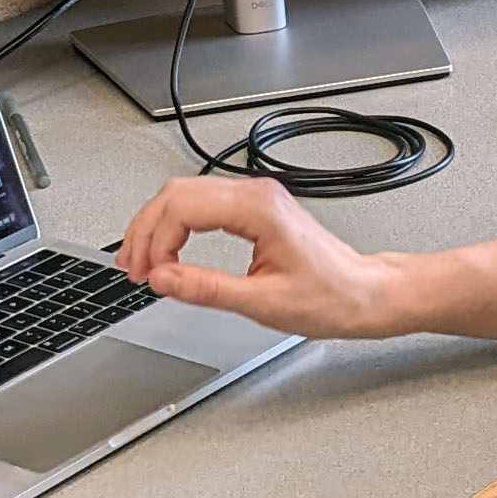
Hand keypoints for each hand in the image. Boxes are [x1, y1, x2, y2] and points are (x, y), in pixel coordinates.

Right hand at [116, 177, 410, 338]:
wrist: (363, 293)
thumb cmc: (330, 297)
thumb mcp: (263, 303)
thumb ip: (207, 289)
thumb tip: (163, 279)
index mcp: (259, 209)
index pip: (182, 207)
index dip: (154, 241)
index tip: (147, 274)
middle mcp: (256, 194)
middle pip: (176, 194)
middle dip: (146, 231)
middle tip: (133, 268)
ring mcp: (256, 198)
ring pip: (185, 195)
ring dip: (157, 227)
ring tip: (143, 263)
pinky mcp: (255, 209)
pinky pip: (202, 204)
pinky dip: (177, 225)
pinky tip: (168, 251)